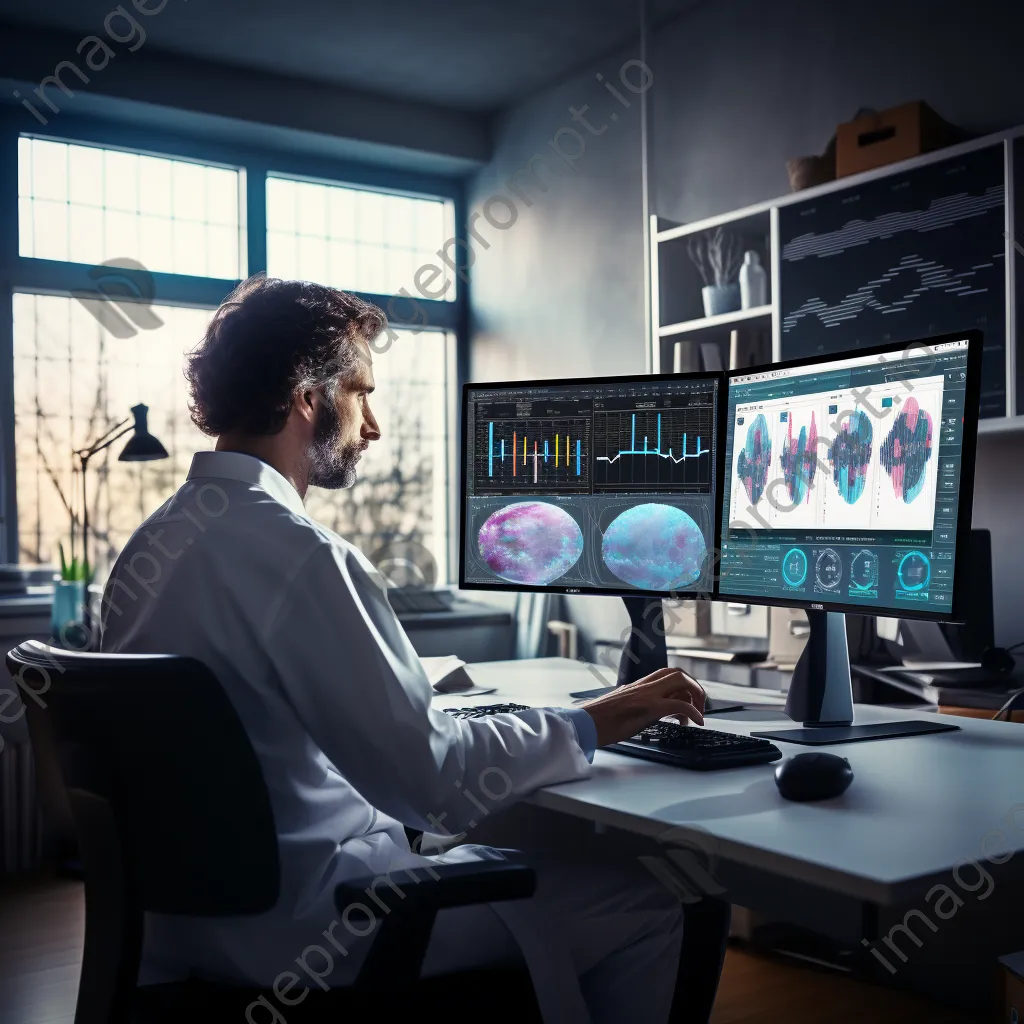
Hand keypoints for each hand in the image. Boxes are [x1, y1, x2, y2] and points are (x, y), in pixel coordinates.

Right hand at [582, 667, 705, 746]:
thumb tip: (650, 712)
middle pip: (677, 673)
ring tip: (697, 716)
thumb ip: (637, 706)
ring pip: (679, 681)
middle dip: (694, 688)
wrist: (584, 725)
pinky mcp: (647, 708)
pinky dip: (693, 712)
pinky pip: (679, 704)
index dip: (684, 685)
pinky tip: (696, 722)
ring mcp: (646, 695)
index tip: (689, 701)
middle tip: (699, 707)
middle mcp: (643, 686)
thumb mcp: (621, 709)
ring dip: (695, 697)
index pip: (667, 675)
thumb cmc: (599, 721)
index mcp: (637, 686)